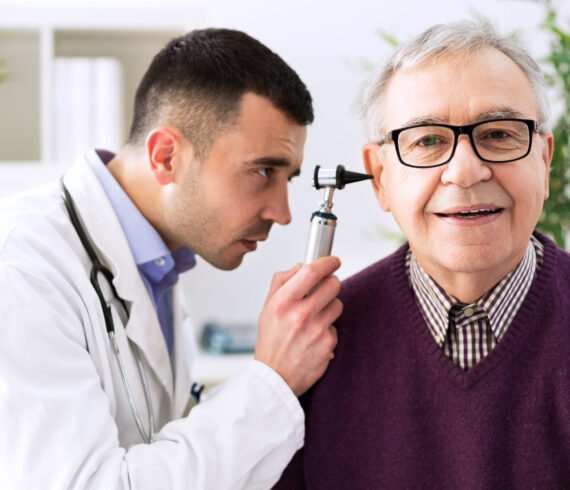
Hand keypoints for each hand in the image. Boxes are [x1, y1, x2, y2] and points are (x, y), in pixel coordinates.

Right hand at [255, 256, 342, 395]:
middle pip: (333, 284)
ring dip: (329, 307)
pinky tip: (314, 337)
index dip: (327, 262)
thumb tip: (300, 266)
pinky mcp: (328, 344)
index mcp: (282, 302)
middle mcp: (300, 315)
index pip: (312, 271)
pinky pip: (336, 326)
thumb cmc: (271, 341)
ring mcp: (316, 330)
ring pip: (338, 304)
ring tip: (314, 318)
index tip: (333, 261)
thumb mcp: (267, 307)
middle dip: (331, 283)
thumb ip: (281, 282)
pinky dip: (328, 329)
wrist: (275, 377)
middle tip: (324, 289)